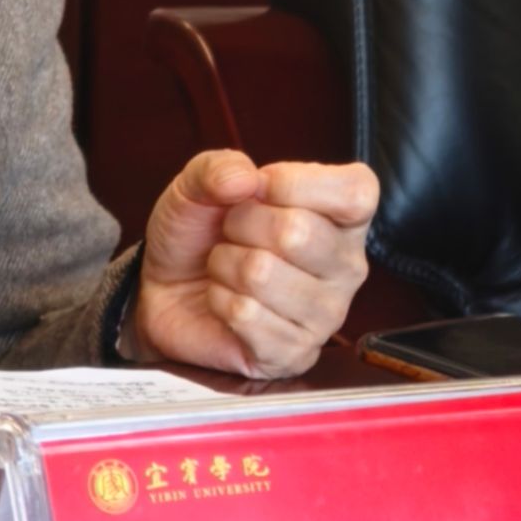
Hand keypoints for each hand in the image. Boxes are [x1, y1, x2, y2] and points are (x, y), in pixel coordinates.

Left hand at [126, 149, 376, 379]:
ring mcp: (326, 315)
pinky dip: (219, 301)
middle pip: (297, 232)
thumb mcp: (196, 186)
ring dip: (224, 265)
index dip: (295, 183)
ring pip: (261, 273)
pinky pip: (246, 314)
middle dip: (241, 224)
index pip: (355, 192)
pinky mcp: (295, 353)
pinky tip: (226, 302)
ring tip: (227, 269)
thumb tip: (245, 178)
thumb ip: (217, 167)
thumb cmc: (197, 235)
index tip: (260, 188)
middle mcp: (346, 267)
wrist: (165, 290)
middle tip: (232, 234)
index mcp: (342, 219)